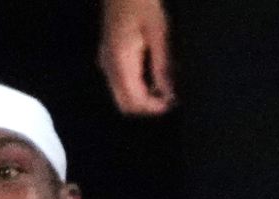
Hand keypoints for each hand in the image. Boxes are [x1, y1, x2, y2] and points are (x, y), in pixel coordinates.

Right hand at [98, 0, 173, 115]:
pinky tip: (152, 77)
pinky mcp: (108, 58)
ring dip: (142, 98)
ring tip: (164, 88)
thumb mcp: (158, 33)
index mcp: (120, 61)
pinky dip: (136, 88)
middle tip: (169, 99)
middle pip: (124, 104)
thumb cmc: (142, 4)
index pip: (134, 100)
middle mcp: (108, 67)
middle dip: (147, 108)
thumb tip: (168, 93)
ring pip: (121, 96)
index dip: (153, 108)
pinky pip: (120, 84)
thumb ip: (162, 66)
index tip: (172, 103)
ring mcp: (105, 63)